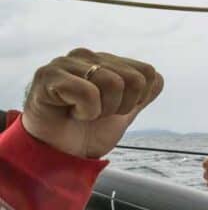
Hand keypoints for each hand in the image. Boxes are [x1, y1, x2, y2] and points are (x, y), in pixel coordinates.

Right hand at [21, 48, 162, 158]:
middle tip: (97, 114)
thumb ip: (141, 96)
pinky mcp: (48, 75)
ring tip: (83, 113)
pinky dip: (86, 112)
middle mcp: (87, 56)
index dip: (137, 100)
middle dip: (121, 107)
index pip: (148, 73)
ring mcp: (67, 62)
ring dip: (102, 110)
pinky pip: (88, 93)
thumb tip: (157, 78)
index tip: (116, 110)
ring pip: (113, 83)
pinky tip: (70, 112)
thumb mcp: (123, 114)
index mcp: (107, 61)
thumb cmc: (87, 132)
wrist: (59, 154)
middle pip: (135, 79)